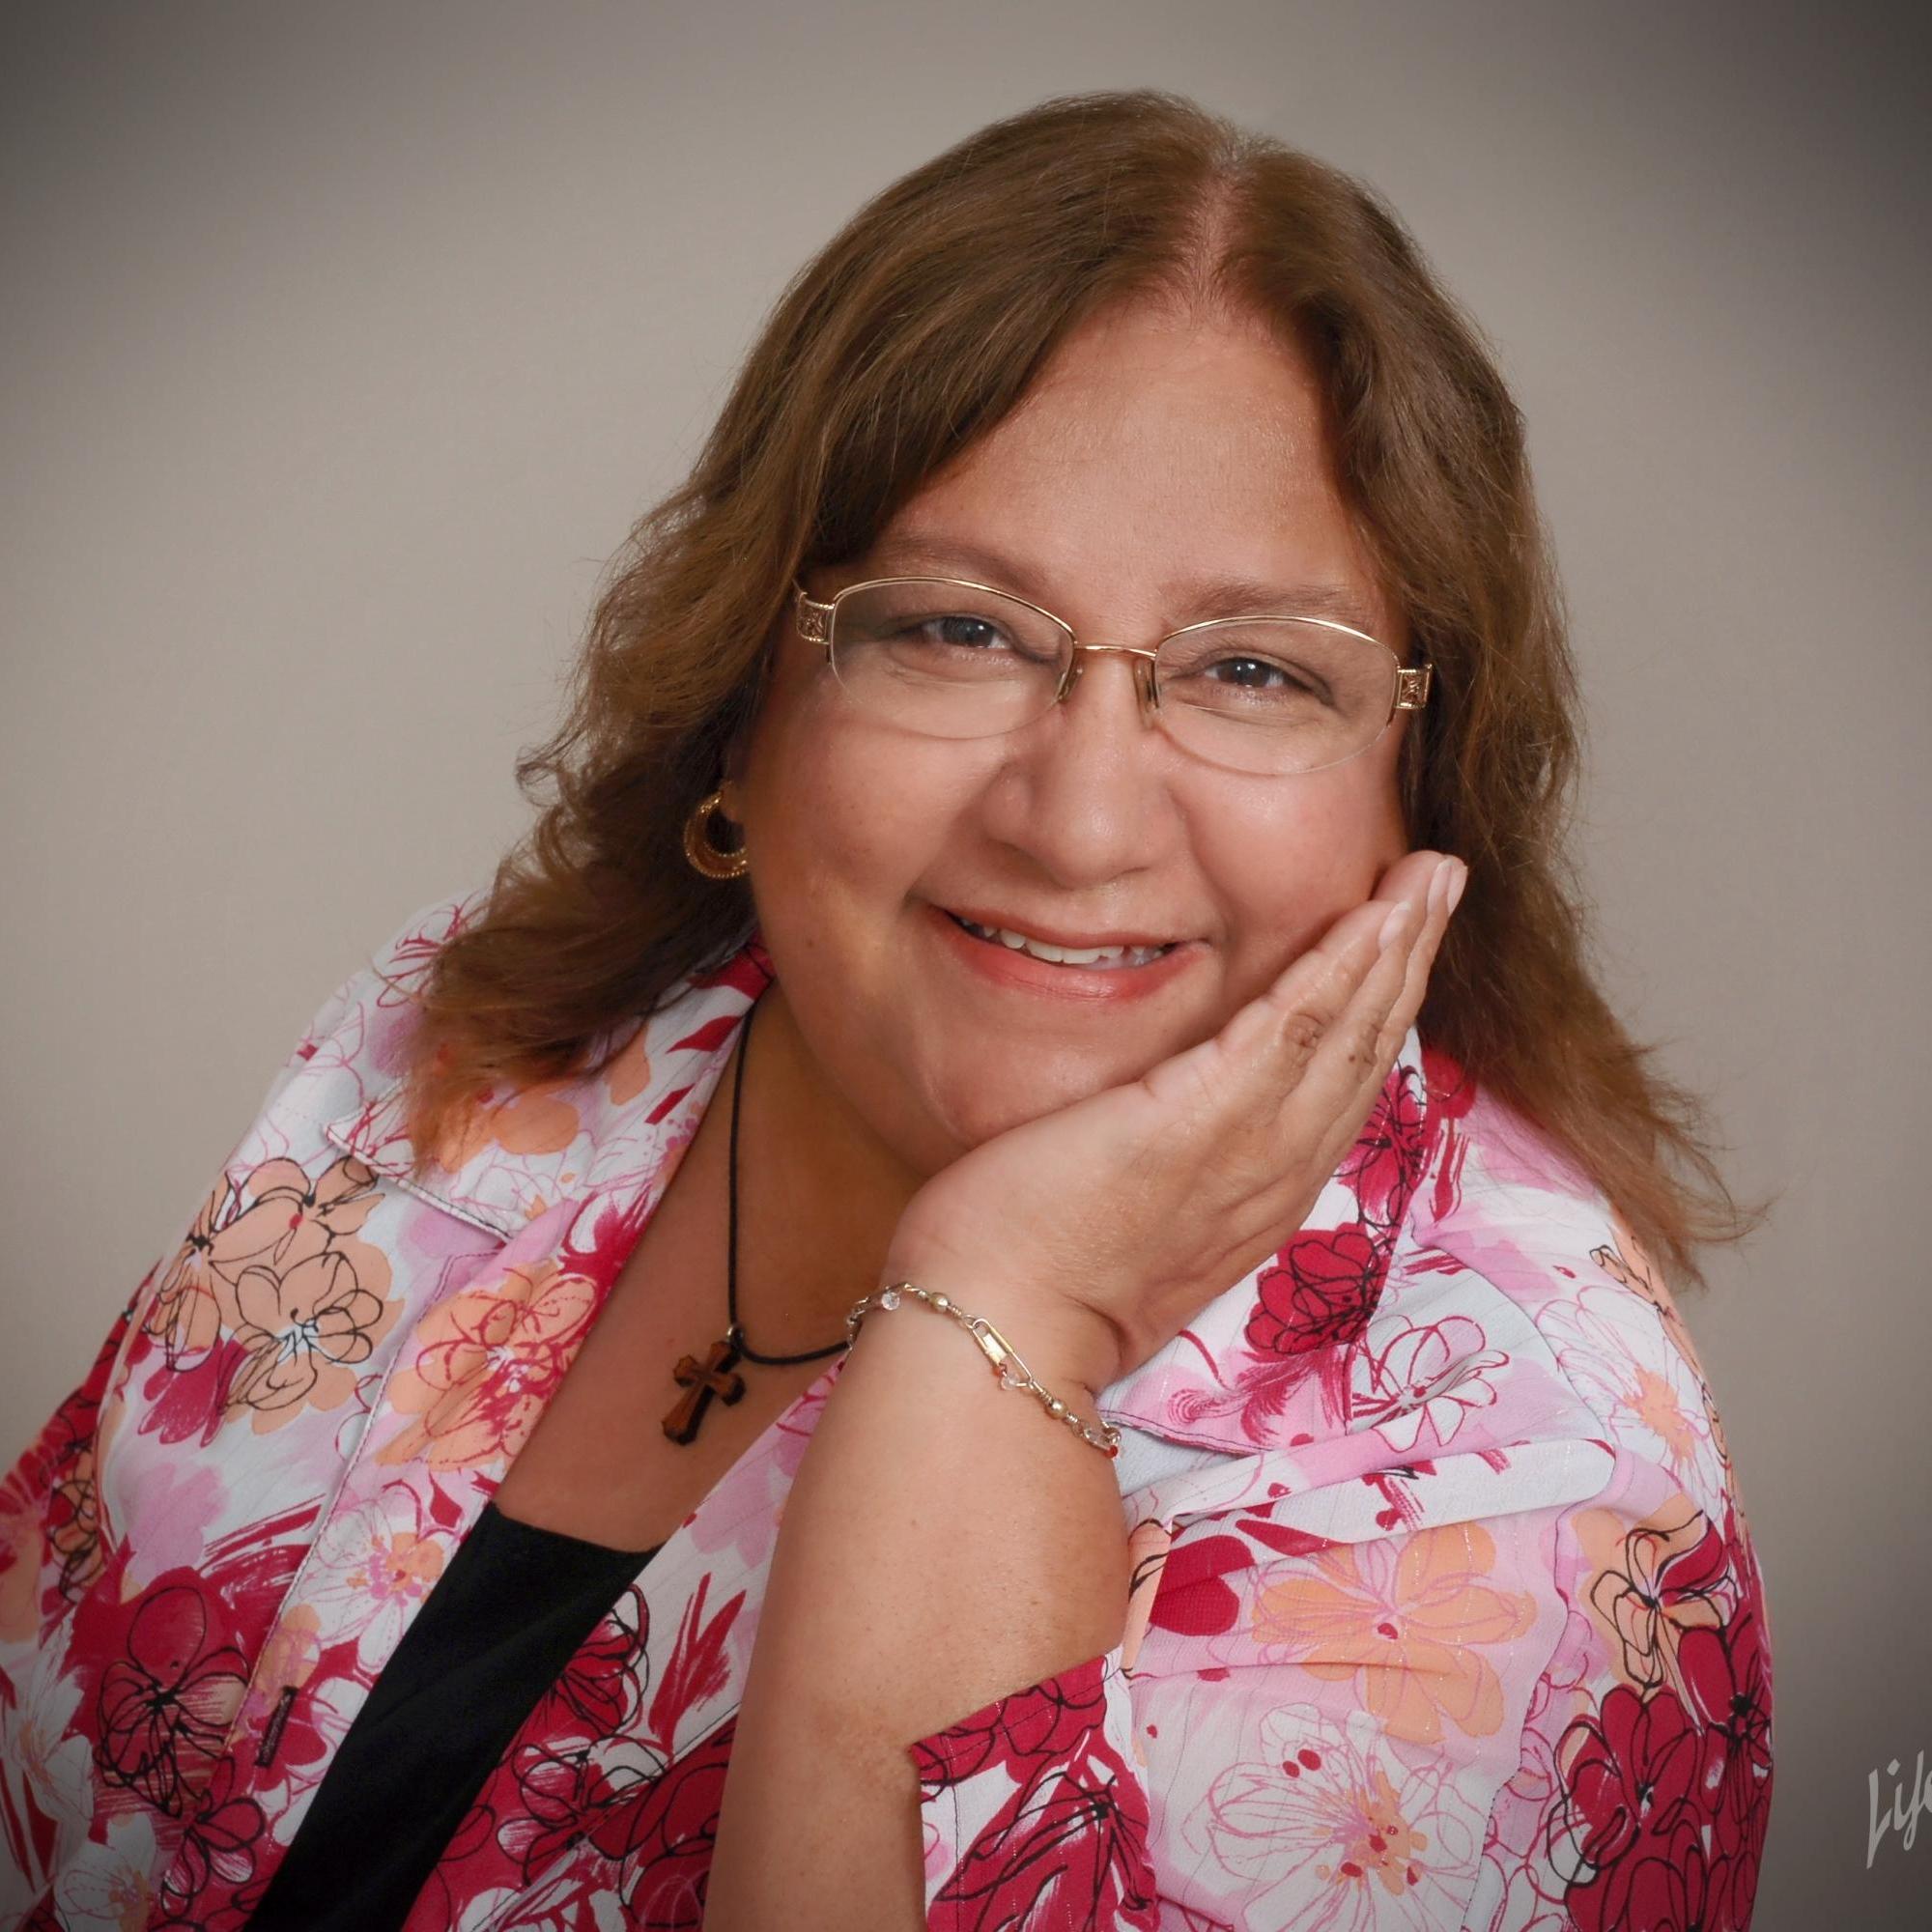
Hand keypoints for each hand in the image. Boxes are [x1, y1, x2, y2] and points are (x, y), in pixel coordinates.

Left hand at [882, 850, 1466, 1392]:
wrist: (1001, 1328)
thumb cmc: (1040, 1273)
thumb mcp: (1134, 1218)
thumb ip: (1172, 1166)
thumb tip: (1163, 1119)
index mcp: (1263, 1195)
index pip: (1342, 1084)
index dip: (1382, 1006)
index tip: (1404, 940)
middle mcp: (1277, 1173)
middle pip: (1367, 1048)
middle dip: (1411, 956)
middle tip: (1442, 879)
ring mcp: (1248, 1148)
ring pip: (1348, 1031)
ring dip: (1396, 944)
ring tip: (1431, 874)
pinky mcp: (1200, 1118)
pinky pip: (1291, 1028)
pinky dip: (1339, 968)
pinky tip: (1371, 917)